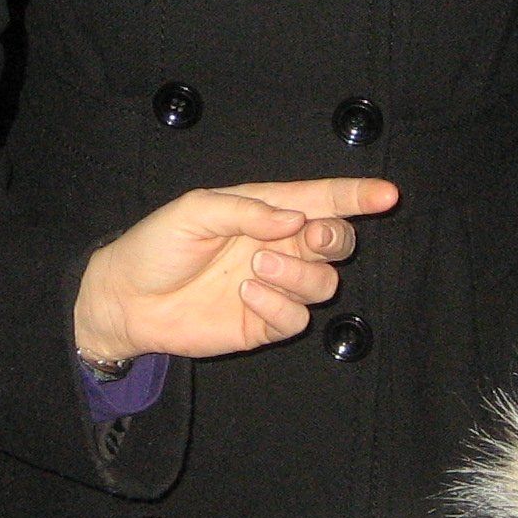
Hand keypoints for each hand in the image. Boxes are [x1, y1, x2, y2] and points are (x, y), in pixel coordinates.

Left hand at [73, 177, 395, 365]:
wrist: (128, 299)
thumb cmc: (158, 245)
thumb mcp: (195, 210)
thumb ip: (246, 210)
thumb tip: (295, 218)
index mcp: (266, 210)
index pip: (323, 199)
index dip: (358, 196)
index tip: (388, 194)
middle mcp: (278, 246)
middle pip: (337, 241)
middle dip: (336, 239)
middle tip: (310, 237)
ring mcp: (275, 286)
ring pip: (324, 282)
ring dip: (300, 273)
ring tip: (257, 267)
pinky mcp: (264, 322)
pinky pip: (297, 318)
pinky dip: (280, 305)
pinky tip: (249, 294)